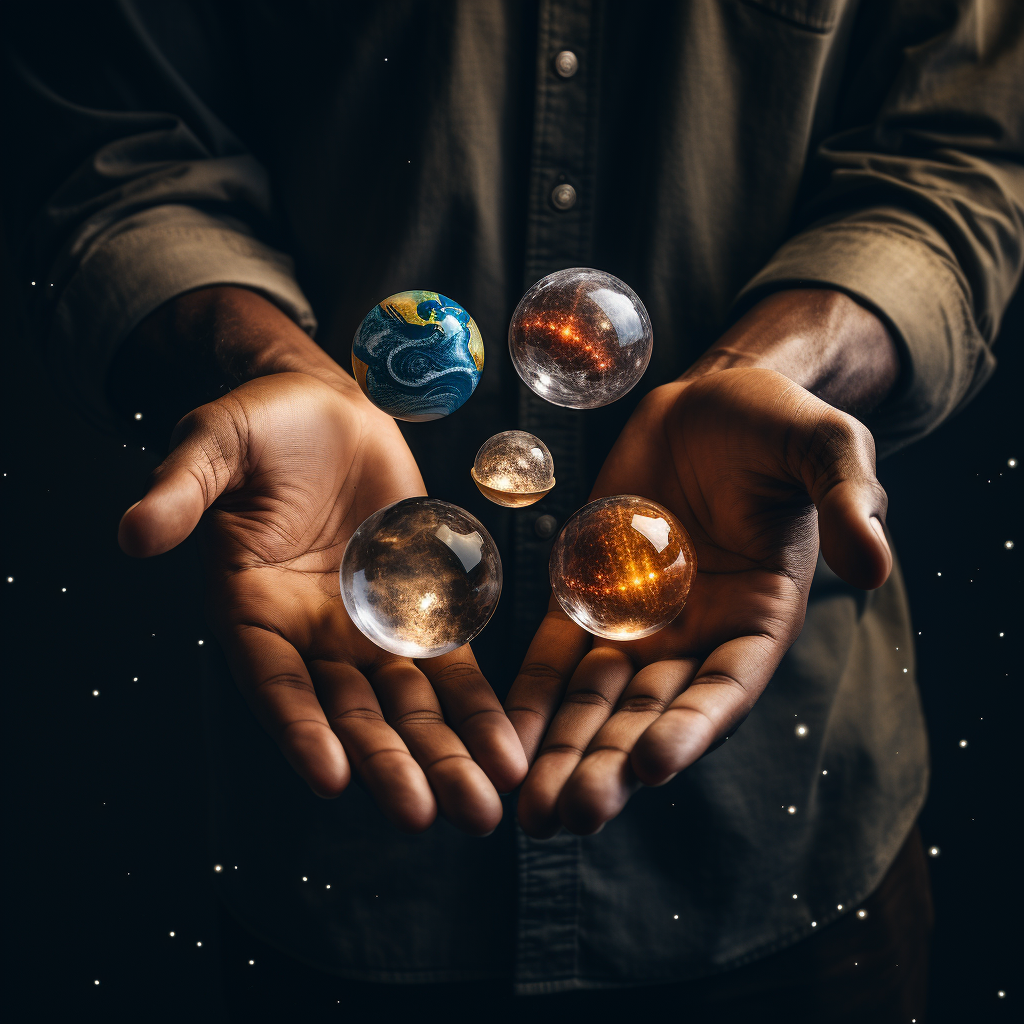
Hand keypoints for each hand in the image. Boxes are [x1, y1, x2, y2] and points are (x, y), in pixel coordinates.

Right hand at [117, 291, 525, 834]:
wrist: (327, 406)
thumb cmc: (261, 425)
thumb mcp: (214, 445)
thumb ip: (183, 490)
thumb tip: (133, 532)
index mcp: (252, 610)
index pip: (274, 682)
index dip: (300, 729)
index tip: (331, 777)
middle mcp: (310, 635)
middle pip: (351, 712)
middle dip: (390, 764)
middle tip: (429, 816)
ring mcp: (367, 627)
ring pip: (408, 705)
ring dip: (444, 755)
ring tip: (482, 807)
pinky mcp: (418, 607)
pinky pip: (451, 666)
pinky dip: (476, 708)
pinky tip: (506, 752)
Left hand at [506, 366, 891, 837]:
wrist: (709, 402)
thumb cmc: (777, 423)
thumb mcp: (825, 447)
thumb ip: (849, 500)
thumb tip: (874, 566)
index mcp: (760, 617)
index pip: (727, 689)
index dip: (694, 728)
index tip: (653, 765)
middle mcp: (699, 634)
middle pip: (654, 713)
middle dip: (614, 764)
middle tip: (573, 815)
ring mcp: (640, 620)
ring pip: (600, 699)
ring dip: (567, 752)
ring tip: (533, 811)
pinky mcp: (590, 593)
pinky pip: (558, 652)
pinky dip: (536, 697)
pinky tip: (507, 741)